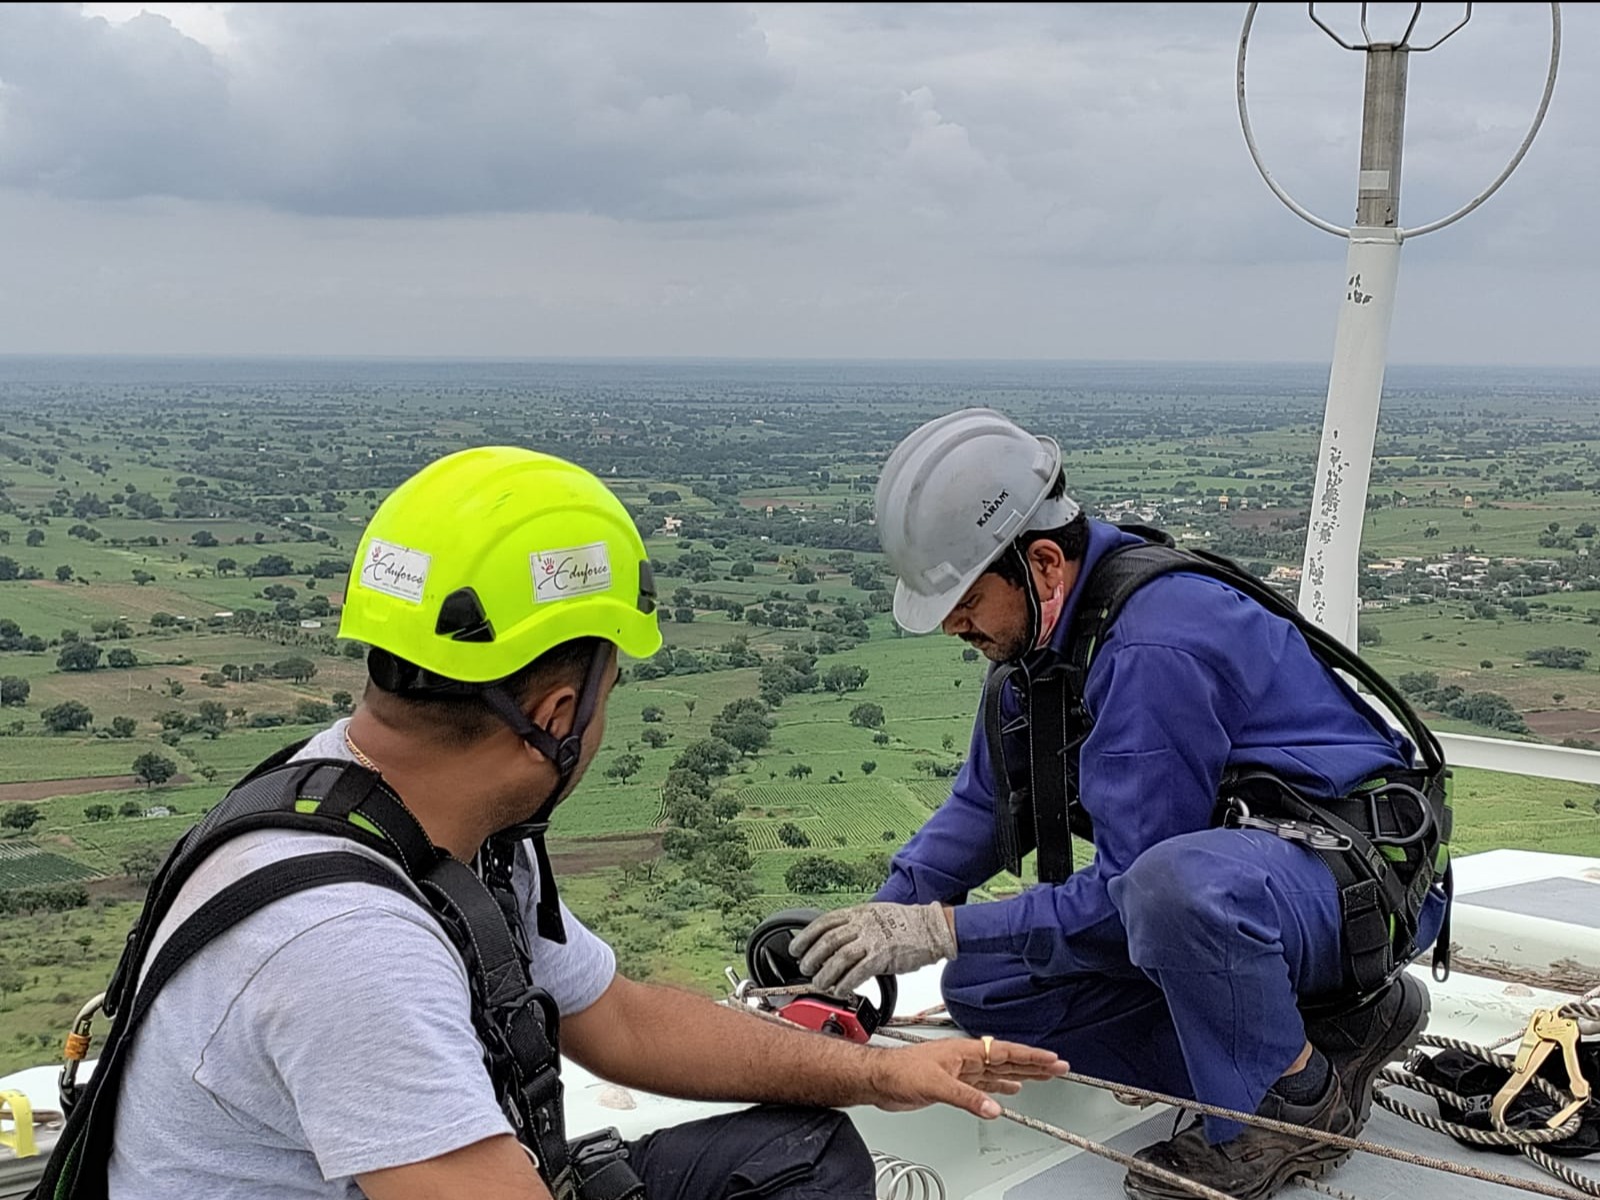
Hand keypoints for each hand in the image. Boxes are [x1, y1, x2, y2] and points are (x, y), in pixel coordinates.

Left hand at [790, 902, 957, 994]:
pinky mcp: (883, 957)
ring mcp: (873, 940)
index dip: (806, 936)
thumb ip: (857, 924)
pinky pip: (858, 972)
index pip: (824, 922)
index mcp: (859, 912)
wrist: (933, 928)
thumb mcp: (876, 914)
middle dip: (812, 957)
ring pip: (839, 958)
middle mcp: (863, 924)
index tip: (796, 948)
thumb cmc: (907, 924)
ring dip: (825, 973)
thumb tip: (837, 939)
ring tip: (820, 983)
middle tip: (805, 969)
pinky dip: (845, 982)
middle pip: (827, 941)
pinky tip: (840, 990)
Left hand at [868, 1038, 1069, 1118]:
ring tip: (1042, 1076)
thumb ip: (967, 1098)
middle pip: (1008, 1061)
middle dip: (1034, 1064)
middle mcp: (966, 1059)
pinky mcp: (954, 1084)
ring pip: (999, 1072)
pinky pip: (985, 1085)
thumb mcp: (937, 1085)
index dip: (1031, 1057)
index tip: (1052, 1059)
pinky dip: (1000, 1088)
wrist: (880, 1079)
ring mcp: (961, 1071)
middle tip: (1058, 1067)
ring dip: (1021, 1074)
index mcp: (965, 1052)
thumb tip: (994, 1108)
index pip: (1006, 1052)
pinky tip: (1010, 1091)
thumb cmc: (901, 1070)